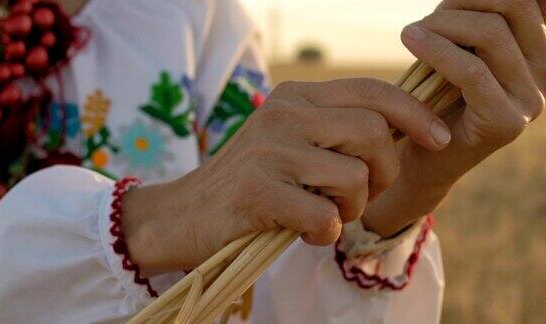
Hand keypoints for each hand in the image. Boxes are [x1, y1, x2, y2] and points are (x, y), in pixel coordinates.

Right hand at [121, 78, 449, 275]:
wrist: (186, 214)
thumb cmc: (252, 184)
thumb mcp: (292, 143)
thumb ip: (336, 132)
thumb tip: (401, 132)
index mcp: (296, 97)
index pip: (371, 91)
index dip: (414, 113)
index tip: (437, 137)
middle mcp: (284, 115)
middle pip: (374, 134)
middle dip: (383, 174)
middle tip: (359, 197)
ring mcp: (269, 151)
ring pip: (355, 179)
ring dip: (351, 209)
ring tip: (323, 215)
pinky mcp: (257, 190)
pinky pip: (325, 217)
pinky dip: (324, 234)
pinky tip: (302, 232)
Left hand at [362, 0, 545, 235]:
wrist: (423, 161)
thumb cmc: (432, 102)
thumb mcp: (454, 53)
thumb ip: (466, 25)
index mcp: (536, 54)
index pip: (524, 1)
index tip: (447, 3)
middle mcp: (543, 75)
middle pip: (514, 7)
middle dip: (462, 3)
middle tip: (427, 20)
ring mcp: (530, 101)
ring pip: (491, 34)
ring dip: (443, 24)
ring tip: (411, 33)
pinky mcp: (506, 122)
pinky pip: (472, 71)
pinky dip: (436, 50)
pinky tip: (410, 40)